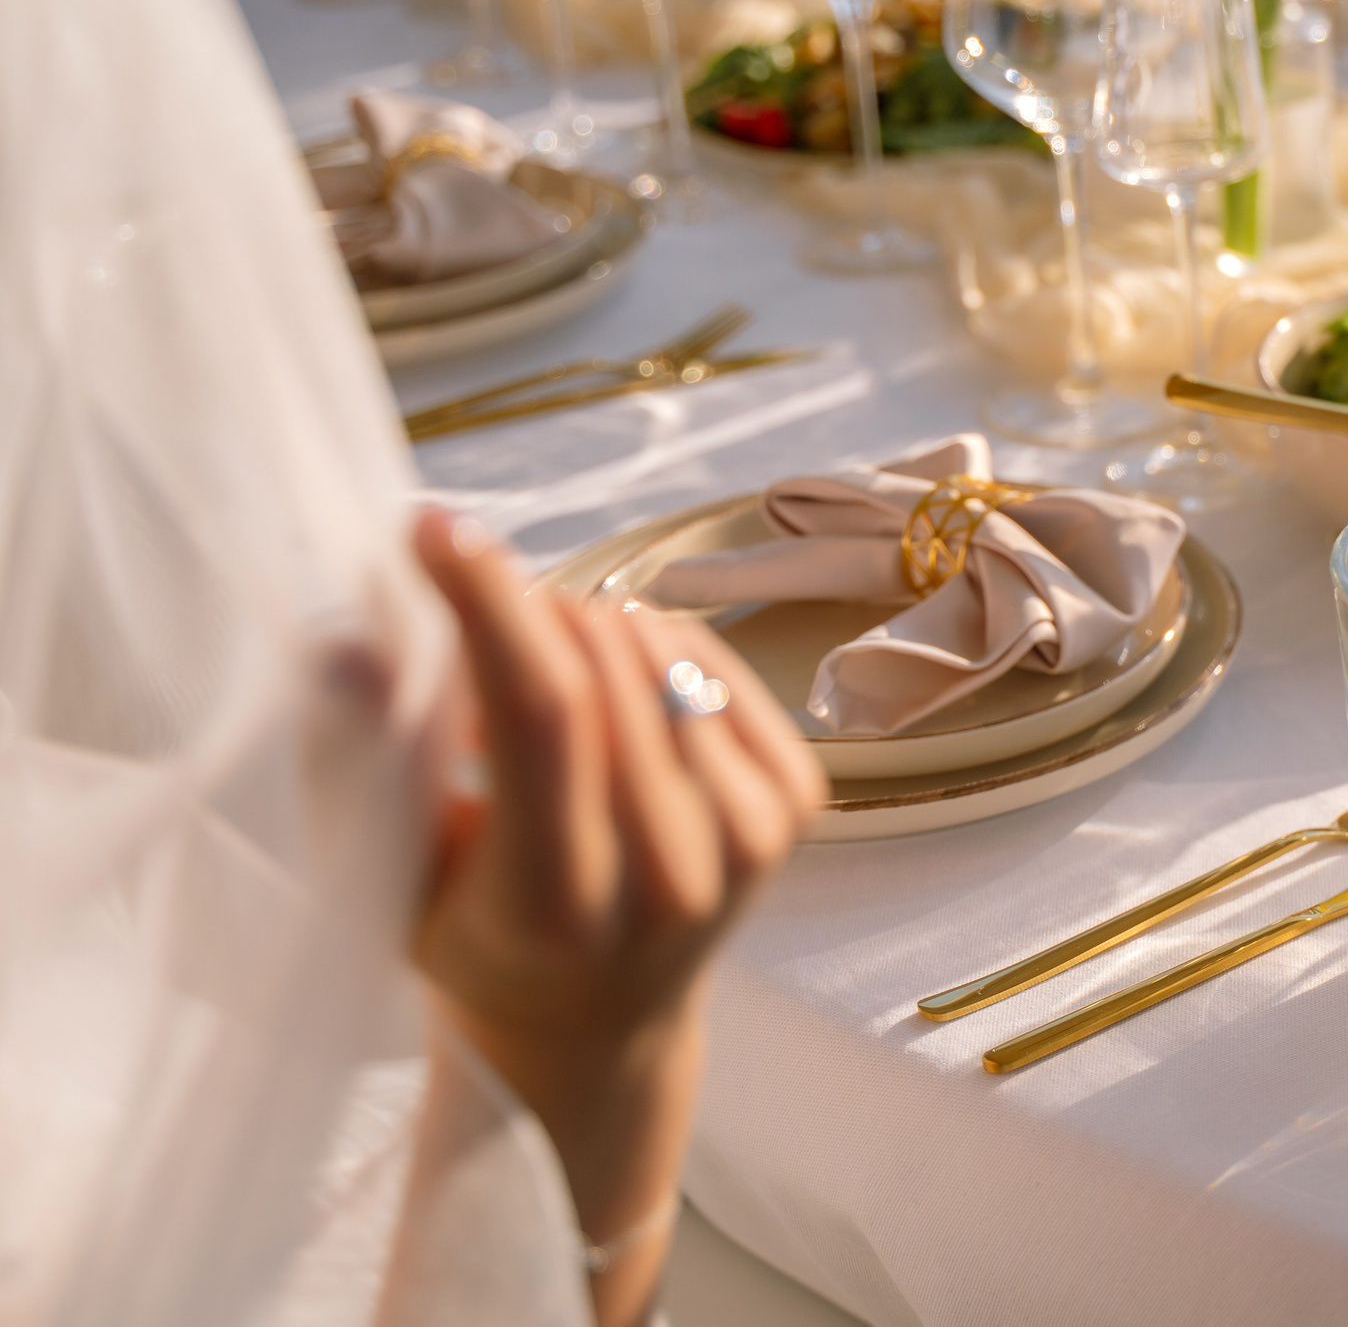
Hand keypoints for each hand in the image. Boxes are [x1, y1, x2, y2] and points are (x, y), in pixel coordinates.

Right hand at [407, 509, 821, 1320]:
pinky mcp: (795, 803)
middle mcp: (671, 878)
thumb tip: (346, 644)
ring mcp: (749, 841)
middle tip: (475, 615)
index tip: (434, 528)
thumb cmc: (473, 939)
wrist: (596, 1025)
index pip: (541, 717)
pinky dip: (650, 642)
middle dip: (525, 605)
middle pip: (603, 671)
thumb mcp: (395, 872)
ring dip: (585, 622)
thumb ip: (368, 760)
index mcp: (558, 906)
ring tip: (539, 672)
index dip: (489, 606)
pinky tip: (610, 684)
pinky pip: (712, 659)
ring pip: (661, 653)